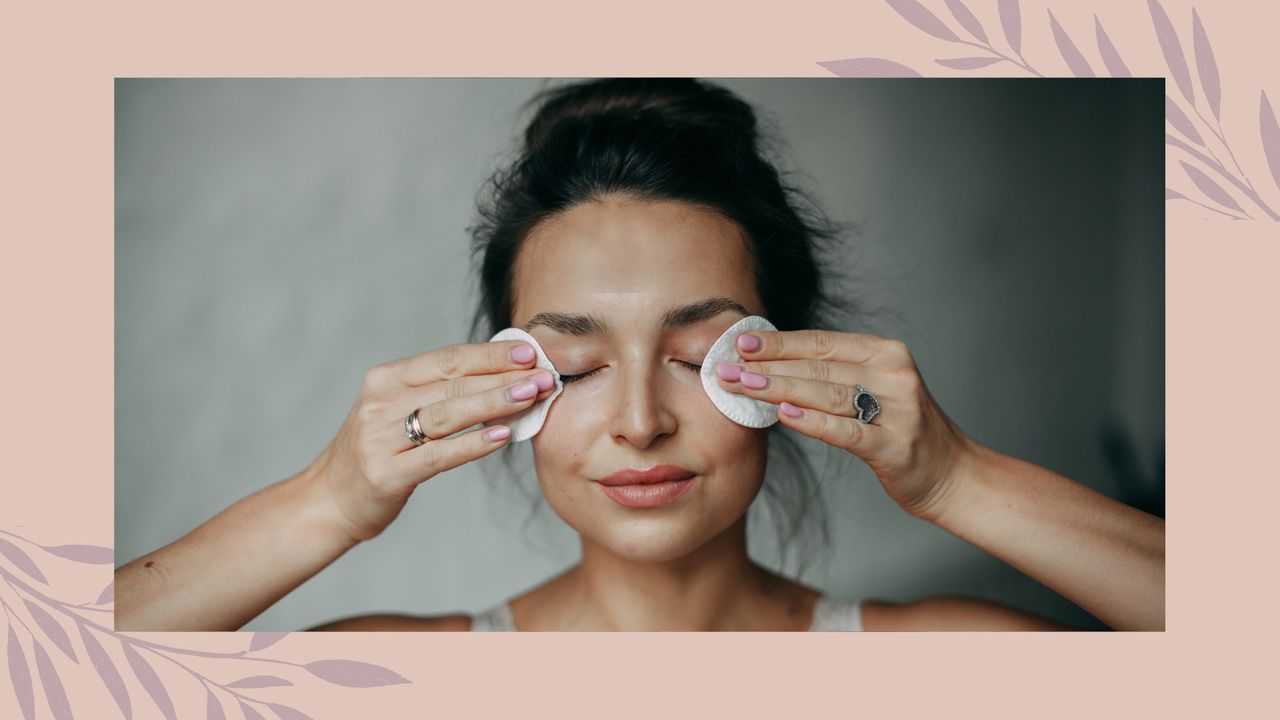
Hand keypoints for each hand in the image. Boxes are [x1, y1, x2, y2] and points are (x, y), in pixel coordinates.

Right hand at [306, 340, 557, 541]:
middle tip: (545, 375)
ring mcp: (381, 438)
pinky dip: (473, 443)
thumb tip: (504, 375)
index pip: (448, 358)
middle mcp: (381, 402)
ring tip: (531, 396)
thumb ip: (439, 392)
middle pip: (453, 383)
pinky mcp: (387, 473)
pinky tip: (503, 435)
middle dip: (504, 377)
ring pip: (448, 414)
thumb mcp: (397, 411)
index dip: (491, 354)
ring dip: (495, 402)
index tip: (530, 352)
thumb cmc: (378, 452)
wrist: (328, 501)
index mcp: (386, 379)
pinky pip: (439, 455)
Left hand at [715, 329, 977, 521]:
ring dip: (779, 388)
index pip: (821, 342)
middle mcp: (894, 374)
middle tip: (725, 368)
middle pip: (819, 366)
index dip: (778, 342)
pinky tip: (784, 415)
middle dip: (767, 366)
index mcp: (885, 353)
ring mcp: (898, 409)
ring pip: (828, 393)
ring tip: (742, 387)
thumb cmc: (902, 431)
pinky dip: (814, 422)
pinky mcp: (896, 446)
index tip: (739, 343)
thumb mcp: (874, 390)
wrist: (953, 474)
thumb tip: (769, 364)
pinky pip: (848, 431)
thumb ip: (834, 375)